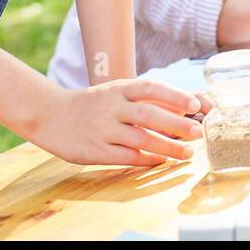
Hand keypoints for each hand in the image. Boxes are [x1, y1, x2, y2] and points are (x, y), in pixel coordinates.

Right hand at [31, 79, 208, 166]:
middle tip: (198, 133)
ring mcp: (103, 129)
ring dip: (167, 147)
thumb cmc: (94, 104)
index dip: (175, 96)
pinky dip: (147, 160)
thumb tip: (184, 107)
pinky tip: (161, 161)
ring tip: (186, 153)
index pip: (151, 88)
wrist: (51, 115)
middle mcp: (111, 107)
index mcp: (118, 88)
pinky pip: (127, 157)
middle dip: (177, 124)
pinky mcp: (96, 151)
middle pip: (149, 115)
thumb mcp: (116, 92)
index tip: (195, 105)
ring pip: (141, 139)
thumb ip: (144, 99)